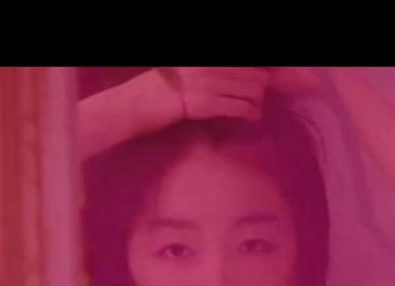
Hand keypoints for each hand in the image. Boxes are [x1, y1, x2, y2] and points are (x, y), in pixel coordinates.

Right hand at [118, 67, 270, 133]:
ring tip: (255, 108)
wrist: (134, 104)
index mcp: (204, 58)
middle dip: (260, 86)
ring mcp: (209, 84)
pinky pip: (241, 107)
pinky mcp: (208, 105)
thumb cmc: (154, 88)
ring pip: (252, 90)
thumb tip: (228, 74)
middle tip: (257, 96)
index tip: (260, 78)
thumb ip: (205, 69)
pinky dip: (251, 113)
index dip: (257, 71)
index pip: (243, 62)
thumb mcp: (182, 69)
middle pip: (253, 73)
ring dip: (258, 101)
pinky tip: (251, 117)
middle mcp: (209, 66)